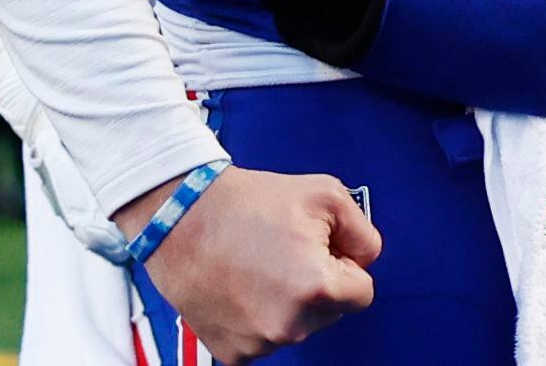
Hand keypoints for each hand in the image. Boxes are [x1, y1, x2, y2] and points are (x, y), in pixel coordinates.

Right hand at [121, 166, 379, 364]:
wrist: (180, 217)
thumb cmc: (250, 202)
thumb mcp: (327, 195)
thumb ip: (363, 233)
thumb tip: (365, 260)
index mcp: (317, 289)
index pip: (362, 293)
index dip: (344, 265)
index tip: (319, 248)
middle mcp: (289, 327)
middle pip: (330, 312)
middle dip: (318, 285)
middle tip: (285, 251)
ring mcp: (258, 344)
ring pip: (298, 326)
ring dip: (288, 303)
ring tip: (259, 265)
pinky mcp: (231, 353)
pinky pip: (265, 338)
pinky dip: (259, 317)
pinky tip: (242, 286)